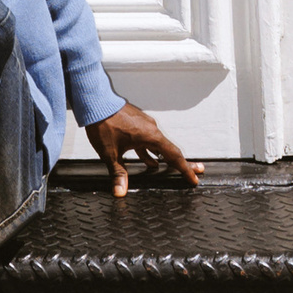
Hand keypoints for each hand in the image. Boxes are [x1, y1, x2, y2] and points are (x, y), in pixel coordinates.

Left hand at [87, 102, 201, 198]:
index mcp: (150, 136)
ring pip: (160, 145)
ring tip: (170, 168)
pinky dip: (152, 151)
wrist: (95, 101)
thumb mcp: (110, 153)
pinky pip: (149, 140)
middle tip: (196, 171)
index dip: (185, 169)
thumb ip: (118, 174)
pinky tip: (149, 160)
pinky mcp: (137, 123)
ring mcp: (144, 125)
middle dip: (182, 163)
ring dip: (165, 157)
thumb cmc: (103, 122)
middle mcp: (151, 129)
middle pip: (171, 149)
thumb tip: (120, 191)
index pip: (173, 155)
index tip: (194, 177)